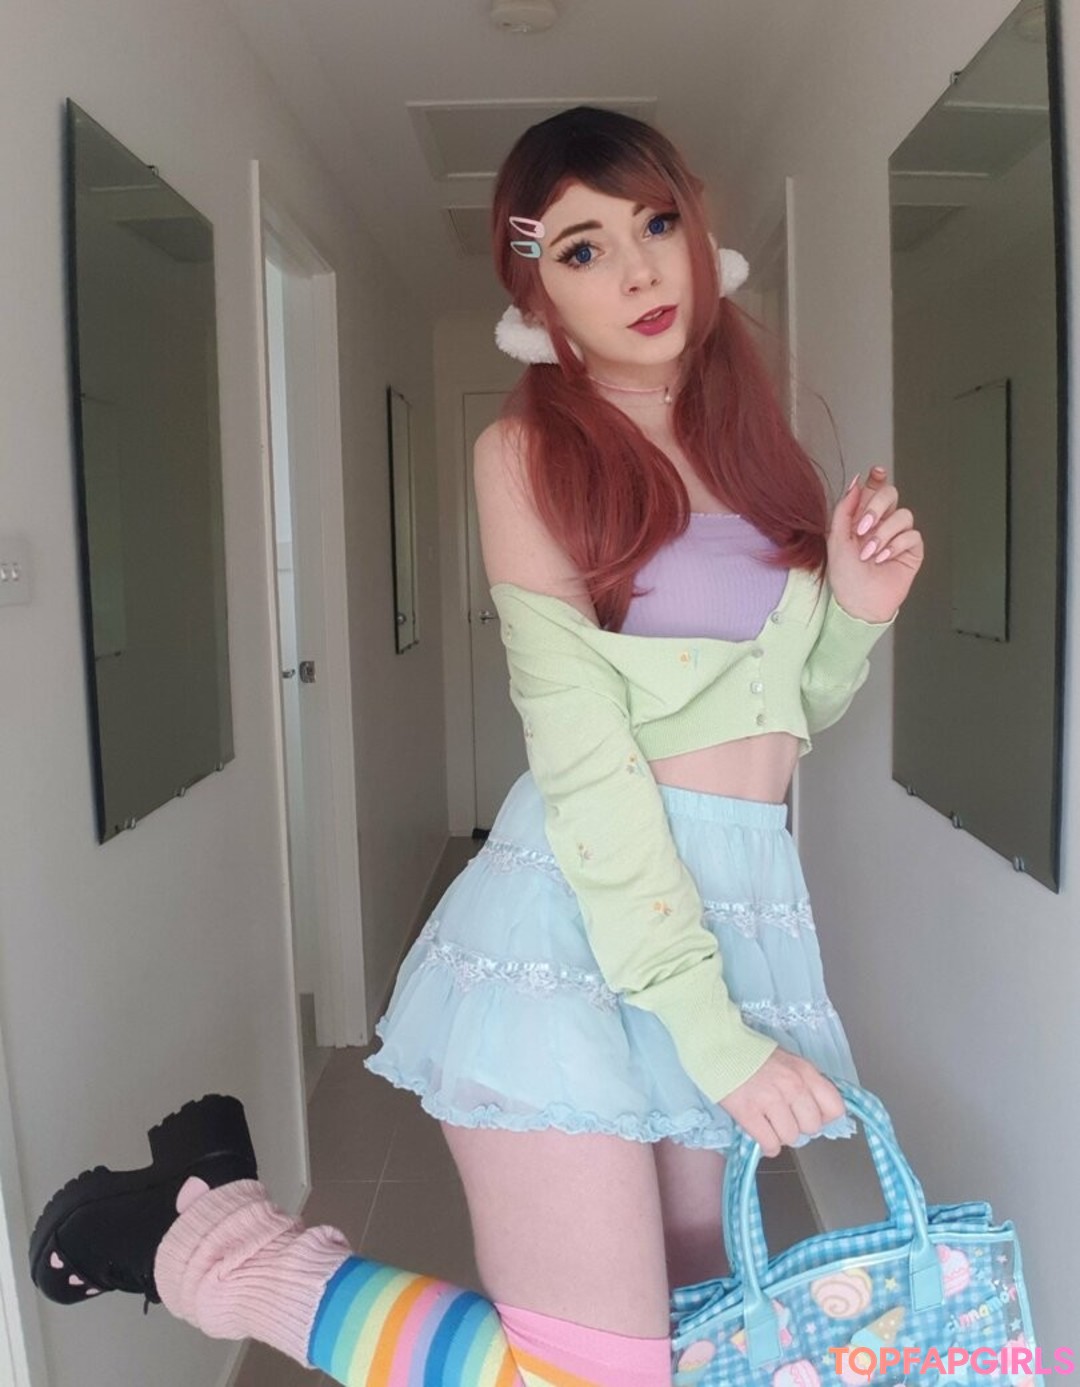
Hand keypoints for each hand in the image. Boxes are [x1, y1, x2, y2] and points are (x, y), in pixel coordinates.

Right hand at [719, 1049, 845, 1157]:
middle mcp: (792, 1086)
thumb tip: (816, 1110)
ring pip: (791, 1138)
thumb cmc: (752, 1054)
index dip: (823, 1116)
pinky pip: (770, 1144)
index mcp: (805, 1071)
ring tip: (768, 1121)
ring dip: (780, 1134)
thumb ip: (805, 1083)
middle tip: (784, 1117)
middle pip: (812, 1127)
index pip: (835, 1108)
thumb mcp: (788, 1061)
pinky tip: (760, 1131)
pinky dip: (766, 1144)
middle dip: (799, 1126)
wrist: (718, 1046)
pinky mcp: (749, 1113)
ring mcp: (770, 1100)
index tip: (809, 1114)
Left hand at [826, 465, 923, 623]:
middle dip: (876, 507)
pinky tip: (883, 558)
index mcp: (862, 517)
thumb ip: (844, 509)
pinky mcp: (912, 550)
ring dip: (884, 533)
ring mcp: (898, 535)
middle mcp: (882, 523)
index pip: (873, 490)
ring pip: (903, 515)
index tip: (876, 472)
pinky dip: (896, 545)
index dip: (877, 478)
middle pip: (891, 495)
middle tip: (862, 527)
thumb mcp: (836, 539)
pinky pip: (912, 535)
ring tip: (869, 553)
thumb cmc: (846, 576)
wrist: (858, 602)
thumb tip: (856, 483)